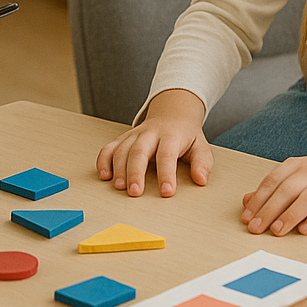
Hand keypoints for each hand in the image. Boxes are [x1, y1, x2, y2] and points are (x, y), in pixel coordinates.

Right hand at [96, 89, 212, 195]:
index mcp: (171, 135)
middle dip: (135, 173)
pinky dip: (104, 160)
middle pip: (139, 151)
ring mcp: (134, 135)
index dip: (166, 174)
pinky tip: (104, 176)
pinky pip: (109, 147)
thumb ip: (202, 163)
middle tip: (135, 193)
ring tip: (119, 187)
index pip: (167, 154)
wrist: (172, 114)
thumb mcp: (201, 146)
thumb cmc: (186, 136)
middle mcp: (149, 133)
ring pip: (122, 149)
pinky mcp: (123, 139)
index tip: (167, 192)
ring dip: (118, 169)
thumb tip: (200, 179)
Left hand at [241, 140, 306, 234]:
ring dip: (290, 215)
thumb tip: (246, 201)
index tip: (246, 218)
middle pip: (287, 190)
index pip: (273, 181)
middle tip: (256, 228)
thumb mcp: (300, 175)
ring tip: (276, 231)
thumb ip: (274, 188)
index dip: (258, 200)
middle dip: (269, 210)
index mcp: (298, 165)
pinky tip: (305, 230)